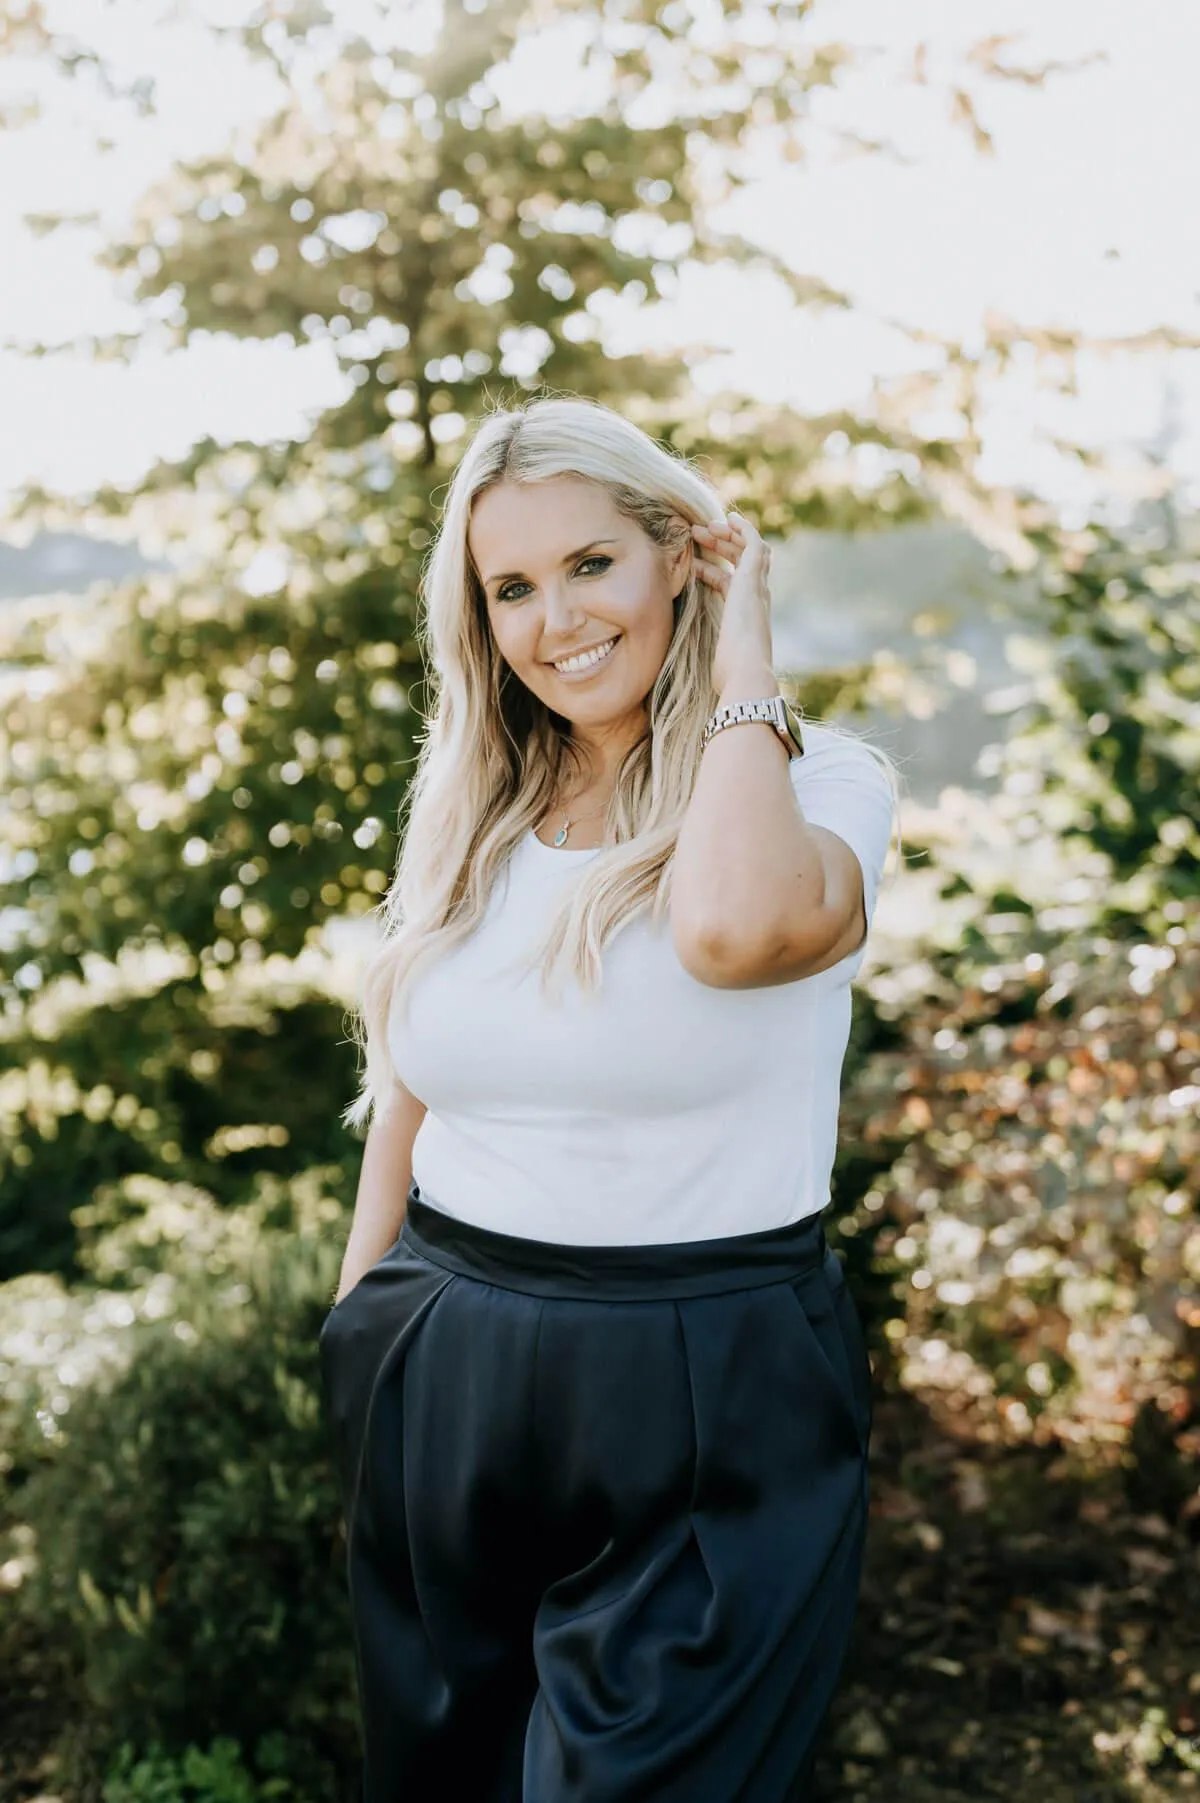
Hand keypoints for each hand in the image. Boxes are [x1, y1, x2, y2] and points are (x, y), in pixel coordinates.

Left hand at [690, 509, 775, 694]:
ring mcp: (757, 589)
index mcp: (745, 615)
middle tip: (695, 534)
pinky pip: (754, 544)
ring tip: (701, 527)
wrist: (745, 674)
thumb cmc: (729, 674)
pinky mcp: (754, 580)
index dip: (714, 569)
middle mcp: (756, 600)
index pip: (732, 583)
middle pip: (742, 563)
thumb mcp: (712, 658)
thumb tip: (699, 673)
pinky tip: (728, 519)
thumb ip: (707, 652)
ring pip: (748, 551)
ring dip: (726, 536)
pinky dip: (744, 529)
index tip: (695, 562)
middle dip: (719, 546)